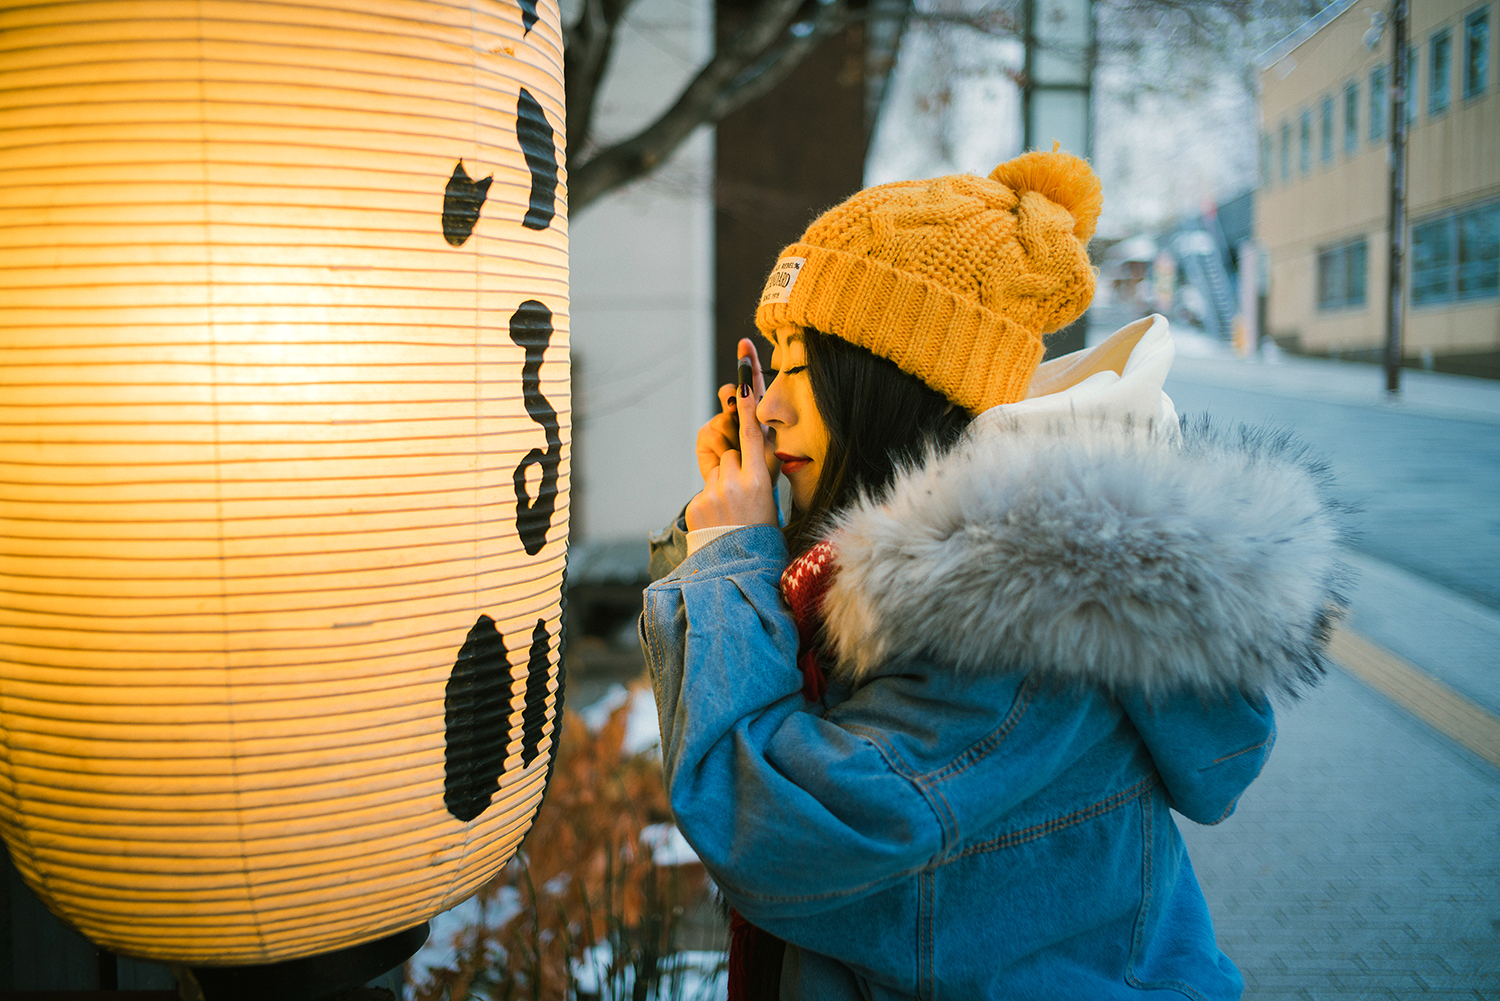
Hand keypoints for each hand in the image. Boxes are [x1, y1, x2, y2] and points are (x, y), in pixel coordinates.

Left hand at [687, 339, 778, 530]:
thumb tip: (742, 451)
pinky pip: (704, 490)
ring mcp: (712, 495)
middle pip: (730, 455)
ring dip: (722, 484)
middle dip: (735, 468)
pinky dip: (710, 501)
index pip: (752, 437)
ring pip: (717, 471)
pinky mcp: (696, 504)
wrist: (741, 566)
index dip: (747, 410)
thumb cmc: (761, 531)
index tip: (741, 388)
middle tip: (742, 496)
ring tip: (731, 511)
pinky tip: (719, 519)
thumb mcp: (770, 500)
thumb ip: (757, 472)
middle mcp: (735, 485)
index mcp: (759, 482)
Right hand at [693, 339, 779, 481]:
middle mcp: (738, 419)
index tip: (745, 343)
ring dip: (731, 439)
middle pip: (732, 394)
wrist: (743, 505)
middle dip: (735, 400)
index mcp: (759, 418)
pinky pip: (711, 434)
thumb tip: (740, 393)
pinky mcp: (705, 439)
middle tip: (736, 404)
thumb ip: (757, 423)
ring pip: (723, 419)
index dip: (749, 364)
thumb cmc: (761, 479)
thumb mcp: (770, 450)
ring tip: (738, 460)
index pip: (754, 386)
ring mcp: (720, 427)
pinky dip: (718, 450)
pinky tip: (722, 463)